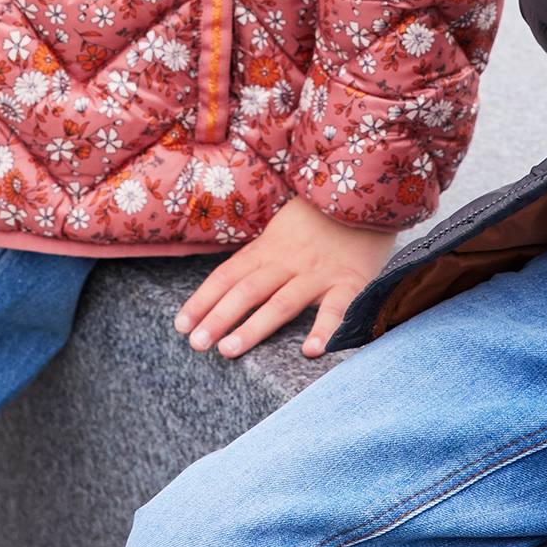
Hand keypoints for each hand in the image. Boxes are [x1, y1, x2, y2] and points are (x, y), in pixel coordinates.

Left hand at [174, 194, 395, 360]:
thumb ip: (260, 258)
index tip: (181, 326)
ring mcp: (318, 272)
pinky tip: (311, 351)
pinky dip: (325, 328)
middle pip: (247, 290)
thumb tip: (227, 287)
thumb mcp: (281, 232)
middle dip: (219, 317)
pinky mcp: (351, 280)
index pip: (228, 275)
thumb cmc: (319, 221)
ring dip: (254, 327)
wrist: (365, 195)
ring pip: (281, 301)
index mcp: (268, 248)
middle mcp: (288, 260)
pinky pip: (338, 307)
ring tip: (229, 350)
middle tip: (197, 344)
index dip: (203, 300)